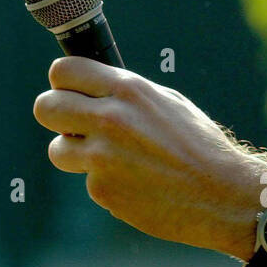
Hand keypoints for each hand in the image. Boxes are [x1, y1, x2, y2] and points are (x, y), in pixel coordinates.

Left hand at [34, 56, 264, 256]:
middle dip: (54, 115)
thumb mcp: (166, 102)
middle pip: (44, 107)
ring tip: (109, 159)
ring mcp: (102, 156)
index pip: (63, 71)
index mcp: (127, 89)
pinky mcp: (102, 189)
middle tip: (70, 125)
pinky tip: (135, 184)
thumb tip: (89, 87)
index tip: (66, 91)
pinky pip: (87, 180)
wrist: (222, 195)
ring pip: (57, 149)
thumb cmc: (199, 146)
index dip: (62, 82)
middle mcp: (109, 118)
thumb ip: (125, 94)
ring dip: (74, 154)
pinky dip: (105, 183)